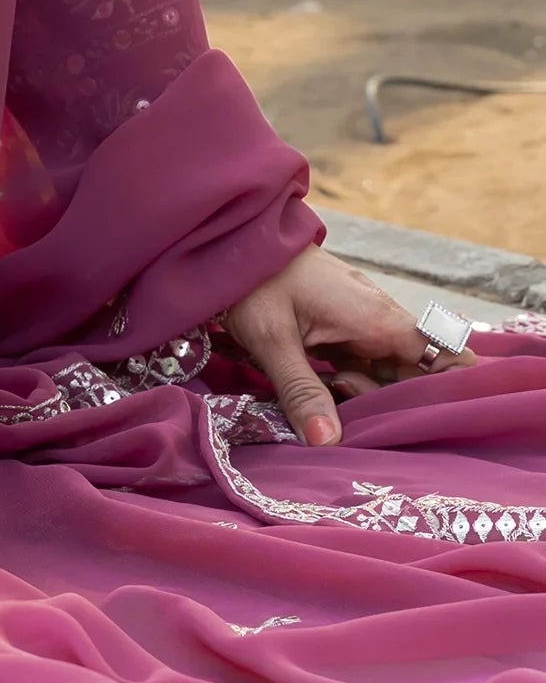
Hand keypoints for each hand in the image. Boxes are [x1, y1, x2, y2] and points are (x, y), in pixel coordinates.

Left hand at [217, 238, 472, 445]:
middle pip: (414, 373)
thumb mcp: (273, 340)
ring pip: (386, 371)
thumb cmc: (254, 281)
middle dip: (391, 400)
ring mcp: (361, 320)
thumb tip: (328, 443)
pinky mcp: (341, 325)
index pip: (445, 355)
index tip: (439, 421)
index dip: (451, 389)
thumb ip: (301, 391)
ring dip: (364, 391)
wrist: (232, 239)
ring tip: (328, 385)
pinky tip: (324, 385)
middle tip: (346, 398)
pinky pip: (362, 362)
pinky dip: (349, 380)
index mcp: (377, 319)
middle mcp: (379, 318)